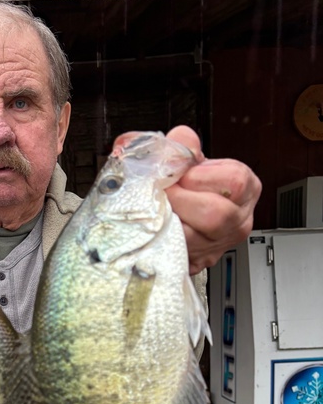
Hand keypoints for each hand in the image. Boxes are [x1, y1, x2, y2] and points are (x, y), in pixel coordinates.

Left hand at [164, 126, 261, 274]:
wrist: (180, 208)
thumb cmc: (189, 184)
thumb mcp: (190, 158)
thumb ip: (184, 146)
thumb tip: (179, 141)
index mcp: (247, 188)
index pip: (234, 182)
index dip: (201, 177)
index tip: (181, 175)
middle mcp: (239, 220)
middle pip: (217, 215)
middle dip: (182, 200)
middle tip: (165, 193)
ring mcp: (220, 245)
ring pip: (195, 239)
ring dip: (169, 221)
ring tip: (158, 208)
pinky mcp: (200, 263)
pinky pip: (179, 256)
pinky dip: (163, 242)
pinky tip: (157, 229)